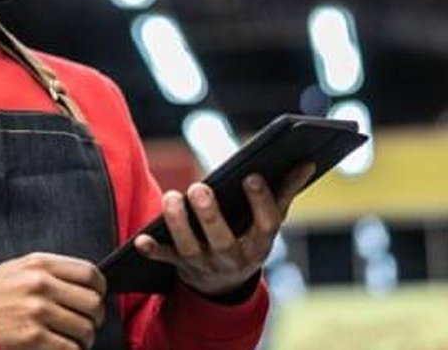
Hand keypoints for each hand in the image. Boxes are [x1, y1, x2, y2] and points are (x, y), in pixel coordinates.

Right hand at [0, 252, 105, 349]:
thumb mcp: (20, 267)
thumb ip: (52, 269)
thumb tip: (89, 281)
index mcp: (40, 264)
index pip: (89, 273)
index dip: (100, 287)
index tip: (98, 296)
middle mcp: (40, 285)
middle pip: (92, 302)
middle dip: (96, 316)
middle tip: (89, 322)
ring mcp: (37, 312)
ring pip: (85, 328)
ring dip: (86, 338)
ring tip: (76, 338)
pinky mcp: (33, 337)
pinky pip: (70, 348)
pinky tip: (65, 347)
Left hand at [133, 162, 315, 296]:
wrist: (226, 284)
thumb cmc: (250, 238)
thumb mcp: (270, 221)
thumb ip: (285, 192)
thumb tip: (306, 162)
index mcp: (260, 244)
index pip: (266, 225)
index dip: (260, 201)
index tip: (251, 175)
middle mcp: (234, 257)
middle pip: (221, 239)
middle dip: (209, 214)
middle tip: (199, 187)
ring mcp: (207, 264)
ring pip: (190, 247)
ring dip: (178, 223)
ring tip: (172, 197)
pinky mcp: (183, 266)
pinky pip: (166, 259)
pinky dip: (153, 250)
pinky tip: (140, 240)